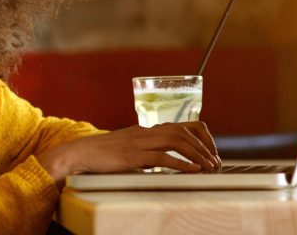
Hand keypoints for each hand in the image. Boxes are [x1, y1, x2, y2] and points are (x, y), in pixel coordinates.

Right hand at [36, 121, 221, 184]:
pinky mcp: (133, 156)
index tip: (209, 151)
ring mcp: (139, 143)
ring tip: (209, 166)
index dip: (199, 136)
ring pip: (177, 141)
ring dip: (197, 154)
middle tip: (215, 161)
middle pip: (183, 131)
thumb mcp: (128, 147)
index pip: (181, 125)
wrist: (80, 153)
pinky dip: (182, 164)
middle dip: (203, 146)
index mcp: (146, 130)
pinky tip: (193, 170)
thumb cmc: (103, 154)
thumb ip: (145, 149)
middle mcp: (146, 132)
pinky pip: (163, 157)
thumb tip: (164, 159)